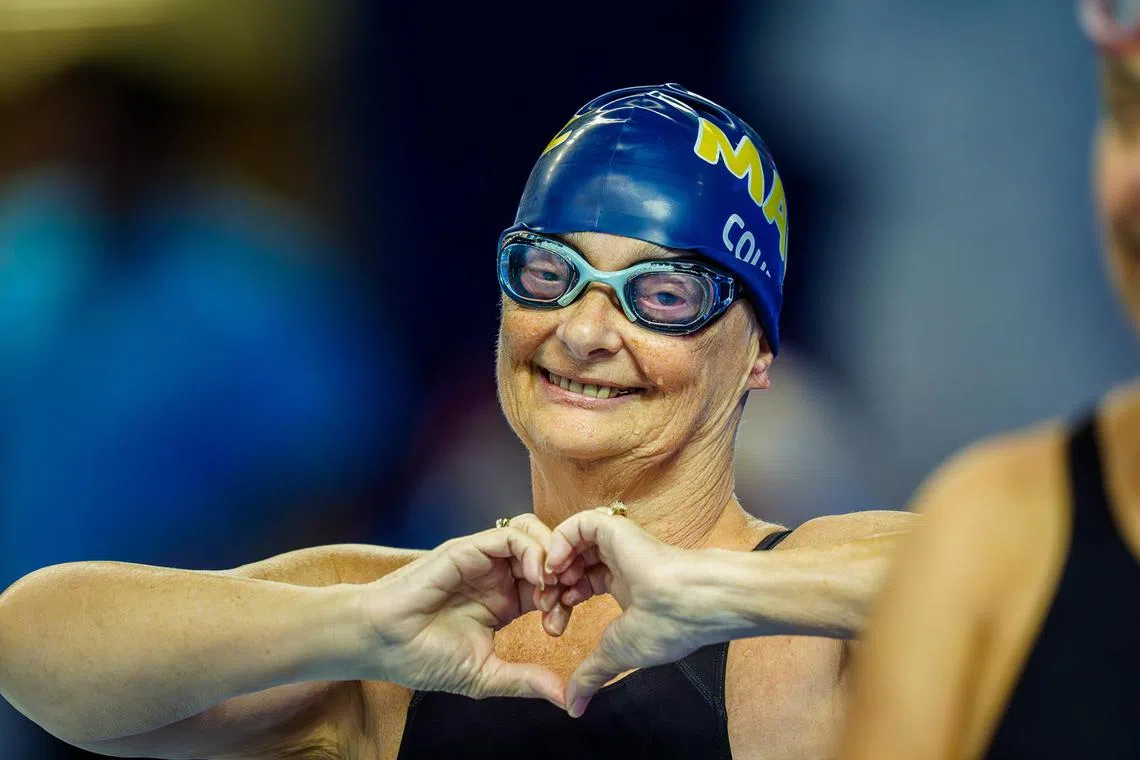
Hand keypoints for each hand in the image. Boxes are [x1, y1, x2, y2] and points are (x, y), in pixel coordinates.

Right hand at [362, 521, 566, 706]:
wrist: (381, 644)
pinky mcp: (469, 549)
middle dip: (564, 574)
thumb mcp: (485, 674)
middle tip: (566, 600)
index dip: (563, 601)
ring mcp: (483, 560)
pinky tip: (536, 577)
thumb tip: (565, 699)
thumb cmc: (423, 659)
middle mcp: (497, 576)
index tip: (559, 628)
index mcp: (504, 601)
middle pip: (547, 555)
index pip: (548, 587)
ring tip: (552, 586)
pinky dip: (532, 549)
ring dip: (552, 556)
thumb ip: (525, 680)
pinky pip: (509, 535)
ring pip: (532, 535)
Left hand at [546, 507, 719, 717]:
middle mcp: (621, 562)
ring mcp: (619, 543)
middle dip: (553, 586)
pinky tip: (557, 566)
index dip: (561, 603)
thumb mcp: (617, 652)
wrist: (691, 602)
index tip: (554, 626)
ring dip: (554, 564)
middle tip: (544, 607)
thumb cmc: (667, 626)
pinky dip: (560, 540)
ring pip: (573, 541)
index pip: (580, 586)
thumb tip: (573, 708)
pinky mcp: (616, 529)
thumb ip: (591, 675)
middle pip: (572, 564)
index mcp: (626, 586)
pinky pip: (579, 524)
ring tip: (550, 587)